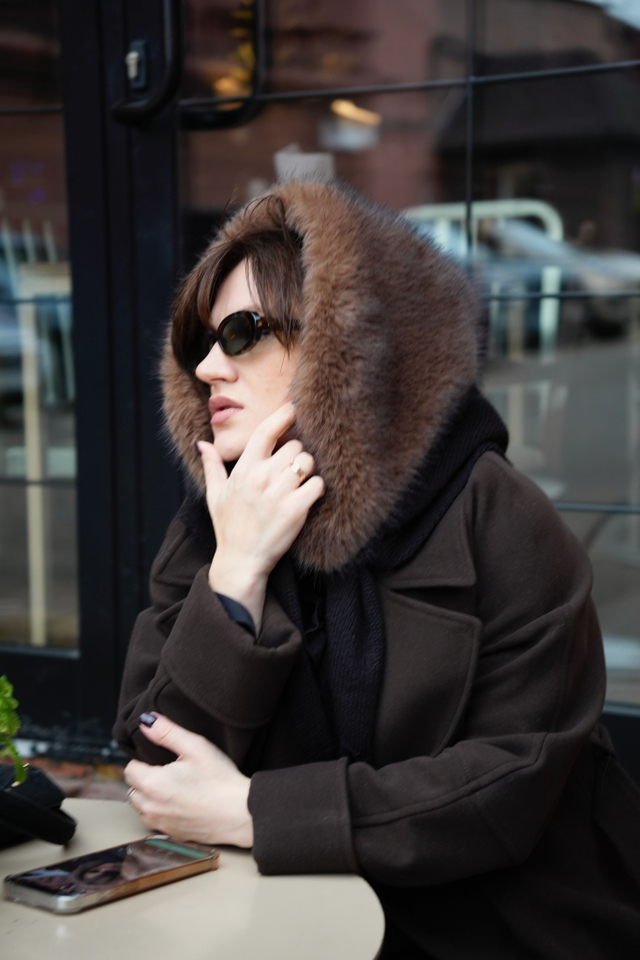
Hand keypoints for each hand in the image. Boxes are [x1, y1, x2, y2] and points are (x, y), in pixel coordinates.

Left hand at [124, 714, 253, 847]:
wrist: (240, 814)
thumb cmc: (220, 780)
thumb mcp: (195, 747)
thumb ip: (166, 732)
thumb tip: (146, 721)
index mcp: (153, 784)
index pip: (129, 769)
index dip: (143, 760)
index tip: (161, 759)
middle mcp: (150, 807)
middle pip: (133, 789)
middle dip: (145, 779)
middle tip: (169, 771)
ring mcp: (160, 824)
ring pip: (141, 807)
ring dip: (150, 797)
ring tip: (174, 787)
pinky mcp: (171, 834)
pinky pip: (155, 821)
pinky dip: (160, 812)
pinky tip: (180, 803)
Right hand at [199, 402, 324, 630]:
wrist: (241, 560)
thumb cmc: (229, 527)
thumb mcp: (214, 495)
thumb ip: (212, 466)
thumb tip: (202, 444)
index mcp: (244, 469)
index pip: (265, 431)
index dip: (282, 415)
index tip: (293, 407)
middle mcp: (261, 477)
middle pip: (294, 446)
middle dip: (297, 455)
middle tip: (291, 471)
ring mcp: (279, 492)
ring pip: (308, 462)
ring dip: (308, 470)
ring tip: (298, 485)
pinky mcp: (296, 509)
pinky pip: (318, 484)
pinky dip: (317, 489)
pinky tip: (307, 497)